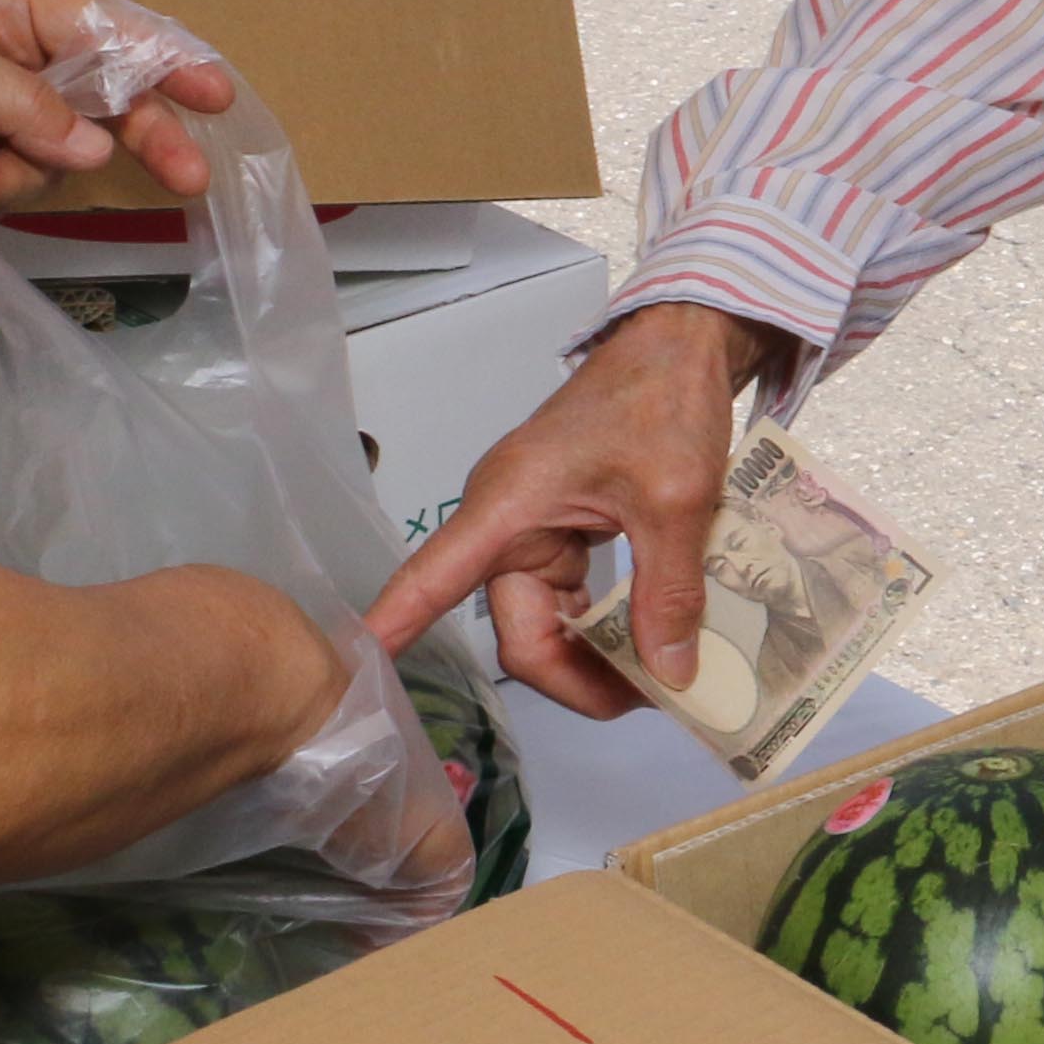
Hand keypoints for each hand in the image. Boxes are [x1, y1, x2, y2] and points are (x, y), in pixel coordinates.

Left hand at [0, 0, 235, 216]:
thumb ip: (21, 104)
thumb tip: (93, 149)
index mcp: (1, 7)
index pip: (102, 30)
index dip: (161, 59)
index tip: (213, 93)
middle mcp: (1, 60)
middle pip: (96, 100)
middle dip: (133, 136)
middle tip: (184, 175)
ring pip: (50, 156)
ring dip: (14, 171)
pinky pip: (5, 190)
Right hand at [365, 303, 781, 716]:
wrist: (681, 344)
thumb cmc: (663, 401)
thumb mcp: (676, 499)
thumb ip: (669, 590)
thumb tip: (671, 676)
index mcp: (507, 507)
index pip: (430, 581)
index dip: (398, 629)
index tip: (362, 675)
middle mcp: (507, 526)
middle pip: (518, 632)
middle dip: (576, 678)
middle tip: (650, 698)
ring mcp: (535, 531)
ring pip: (548, 624)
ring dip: (596, 658)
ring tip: (661, 679)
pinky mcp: (564, 532)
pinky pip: (572, 600)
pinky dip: (608, 626)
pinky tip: (652, 642)